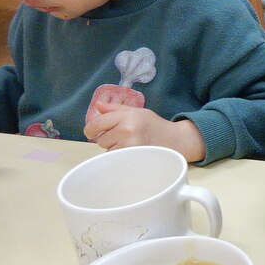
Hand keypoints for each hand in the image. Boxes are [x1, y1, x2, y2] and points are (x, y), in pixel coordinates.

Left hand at [83, 102, 205, 161]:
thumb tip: (97, 106)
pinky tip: (131, 153)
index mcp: (127, 115)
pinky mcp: (133, 157)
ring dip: (115, 149)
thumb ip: (115, 109)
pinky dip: (120, 157)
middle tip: (124, 137)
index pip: (97, 123)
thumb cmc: (154, 125)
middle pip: (101, 139)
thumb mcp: (137, 111)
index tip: (91, 133)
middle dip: (109, 139)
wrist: (175, 139)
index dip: (90, 130)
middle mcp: (127, 130)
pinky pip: (116, 159)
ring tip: (130, 145)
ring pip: (108, 151)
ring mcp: (130, 145)